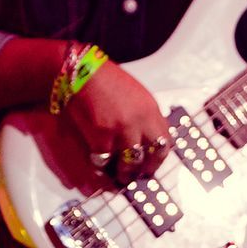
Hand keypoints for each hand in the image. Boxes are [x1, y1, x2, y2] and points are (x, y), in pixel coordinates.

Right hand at [62, 60, 169, 181]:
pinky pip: (104, 160)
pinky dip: (100, 165)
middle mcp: (140, 121)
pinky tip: (97, 163)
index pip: (165, 142)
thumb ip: (145, 116)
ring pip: (129, 164)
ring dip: (123, 173)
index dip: (158, 158)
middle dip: (144, 170)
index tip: (150, 165)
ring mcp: (121, 129)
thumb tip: (148, 139)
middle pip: (151, 157)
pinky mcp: (101, 134)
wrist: (82, 71)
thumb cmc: (107, 80)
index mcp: (151, 110)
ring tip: (117, 176)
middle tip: (136, 175)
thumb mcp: (136, 95)